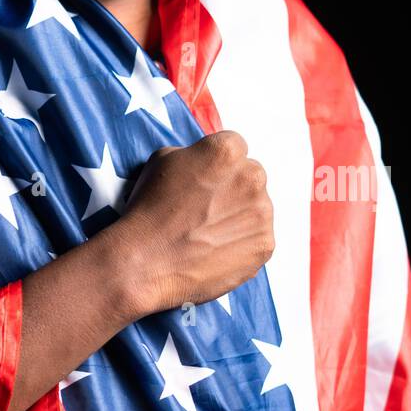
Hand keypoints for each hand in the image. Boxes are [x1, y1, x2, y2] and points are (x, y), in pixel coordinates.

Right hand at [111, 130, 274, 316]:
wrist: (145, 262)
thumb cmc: (149, 213)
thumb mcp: (160, 162)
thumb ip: (193, 156)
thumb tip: (202, 164)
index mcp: (227, 151)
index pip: (235, 148)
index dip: (217, 166)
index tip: (206, 181)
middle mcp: (252, 177)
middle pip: (250, 177)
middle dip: (232, 190)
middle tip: (205, 210)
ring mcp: (262, 213)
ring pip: (256, 209)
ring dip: (238, 217)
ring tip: (206, 234)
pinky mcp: (264, 244)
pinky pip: (258, 239)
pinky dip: (241, 245)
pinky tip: (215, 250)